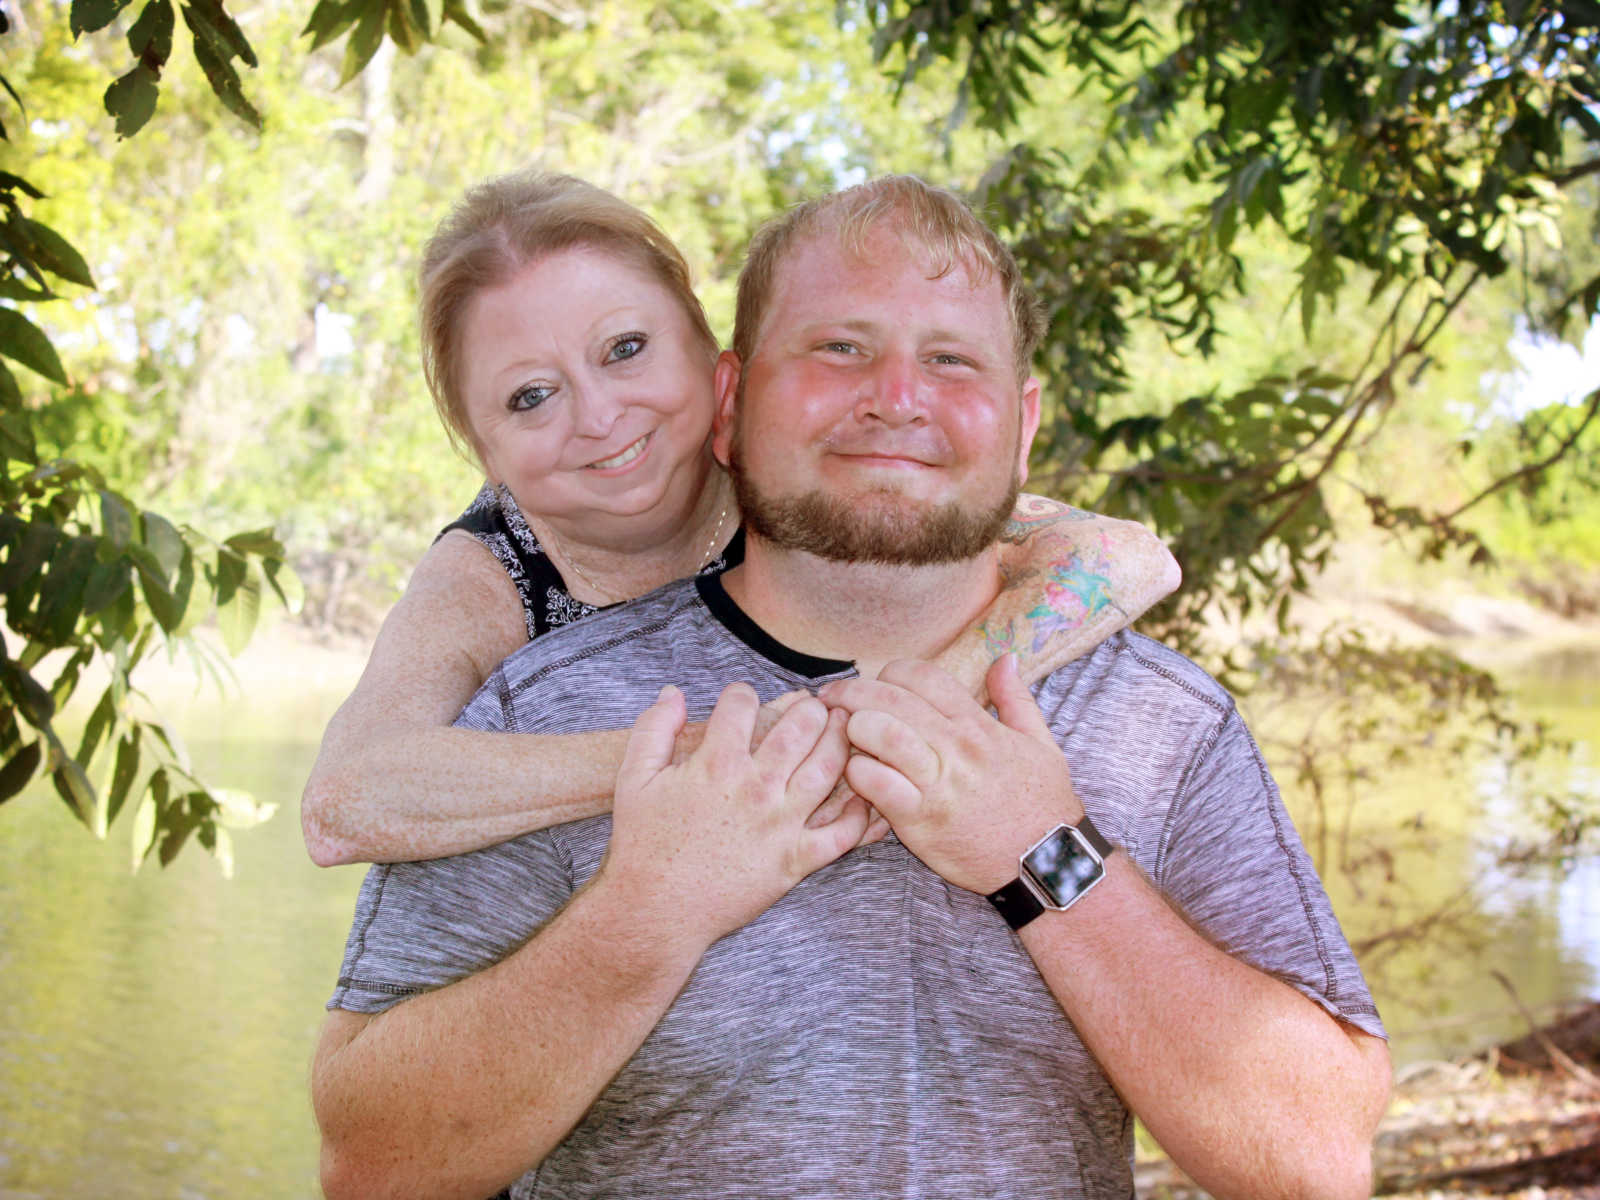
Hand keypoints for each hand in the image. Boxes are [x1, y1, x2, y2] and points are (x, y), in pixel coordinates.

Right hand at [600, 683, 868, 946]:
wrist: (655, 910)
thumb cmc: (643, 845)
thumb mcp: (634, 779)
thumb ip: (653, 728)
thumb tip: (672, 693)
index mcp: (716, 764)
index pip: (742, 705)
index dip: (741, 694)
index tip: (742, 700)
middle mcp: (755, 788)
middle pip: (800, 729)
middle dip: (811, 708)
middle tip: (816, 705)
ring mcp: (780, 825)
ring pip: (827, 769)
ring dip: (841, 741)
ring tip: (844, 729)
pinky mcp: (796, 860)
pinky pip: (841, 834)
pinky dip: (858, 813)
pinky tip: (861, 793)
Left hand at [819, 655, 1079, 893]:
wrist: (1048, 862)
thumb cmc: (1041, 805)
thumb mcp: (1040, 744)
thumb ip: (1016, 698)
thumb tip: (1004, 659)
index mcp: (978, 725)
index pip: (921, 675)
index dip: (891, 672)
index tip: (878, 684)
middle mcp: (956, 747)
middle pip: (891, 697)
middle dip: (853, 692)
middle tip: (833, 700)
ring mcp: (937, 782)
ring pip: (880, 731)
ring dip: (854, 728)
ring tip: (846, 737)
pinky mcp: (920, 819)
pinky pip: (875, 782)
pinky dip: (857, 773)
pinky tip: (858, 775)